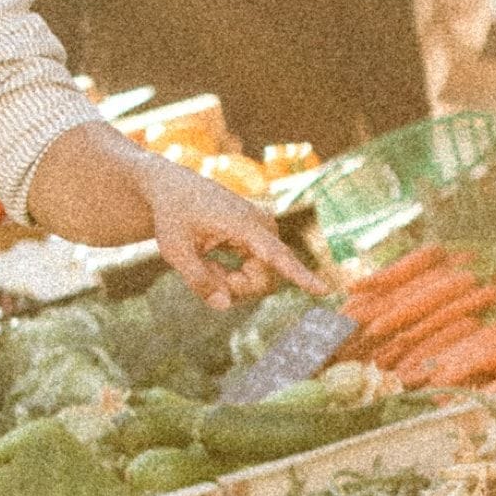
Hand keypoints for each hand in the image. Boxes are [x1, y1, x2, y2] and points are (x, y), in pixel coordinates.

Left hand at [145, 163, 319, 307]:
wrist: (175, 188)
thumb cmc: (172, 216)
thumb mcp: (175, 250)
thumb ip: (198, 280)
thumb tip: (224, 307)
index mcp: (243, 223)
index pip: (277, 256)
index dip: (300, 276)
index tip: (323, 290)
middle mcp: (262, 225)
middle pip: (265, 279)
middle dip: (235, 287)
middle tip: (204, 273)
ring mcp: (265, 230)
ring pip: (261, 277)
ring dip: (231, 280)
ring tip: (205, 261)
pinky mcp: (262, 238)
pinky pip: (258, 270)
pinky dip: (233, 274)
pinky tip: (212, 259)